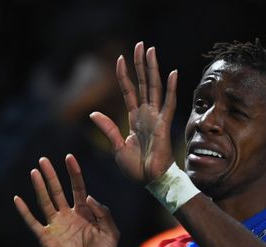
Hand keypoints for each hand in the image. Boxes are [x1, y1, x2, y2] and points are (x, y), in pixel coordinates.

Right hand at [14, 155, 118, 246]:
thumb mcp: (111, 234)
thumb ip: (104, 214)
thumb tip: (89, 197)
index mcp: (84, 213)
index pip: (78, 188)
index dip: (74, 173)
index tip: (70, 158)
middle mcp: (68, 216)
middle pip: (58, 191)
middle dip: (52, 175)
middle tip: (44, 159)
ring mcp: (56, 226)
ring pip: (45, 201)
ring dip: (39, 187)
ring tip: (34, 171)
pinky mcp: (46, 238)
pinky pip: (33, 222)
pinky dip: (24, 211)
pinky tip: (18, 199)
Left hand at [90, 42, 178, 184]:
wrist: (151, 181)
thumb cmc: (136, 169)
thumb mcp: (117, 147)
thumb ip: (108, 129)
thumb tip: (93, 113)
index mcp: (134, 119)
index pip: (128, 91)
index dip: (124, 75)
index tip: (120, 58)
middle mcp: (146, 114)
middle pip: (142, 83)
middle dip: (140, 64)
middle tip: (140, 44)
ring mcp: (156, 117)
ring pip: (154, 87)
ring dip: (153, 69)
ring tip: (151, 50)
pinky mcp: (164, 124)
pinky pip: (169, 103)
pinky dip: (171, 88)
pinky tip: (173, 72)